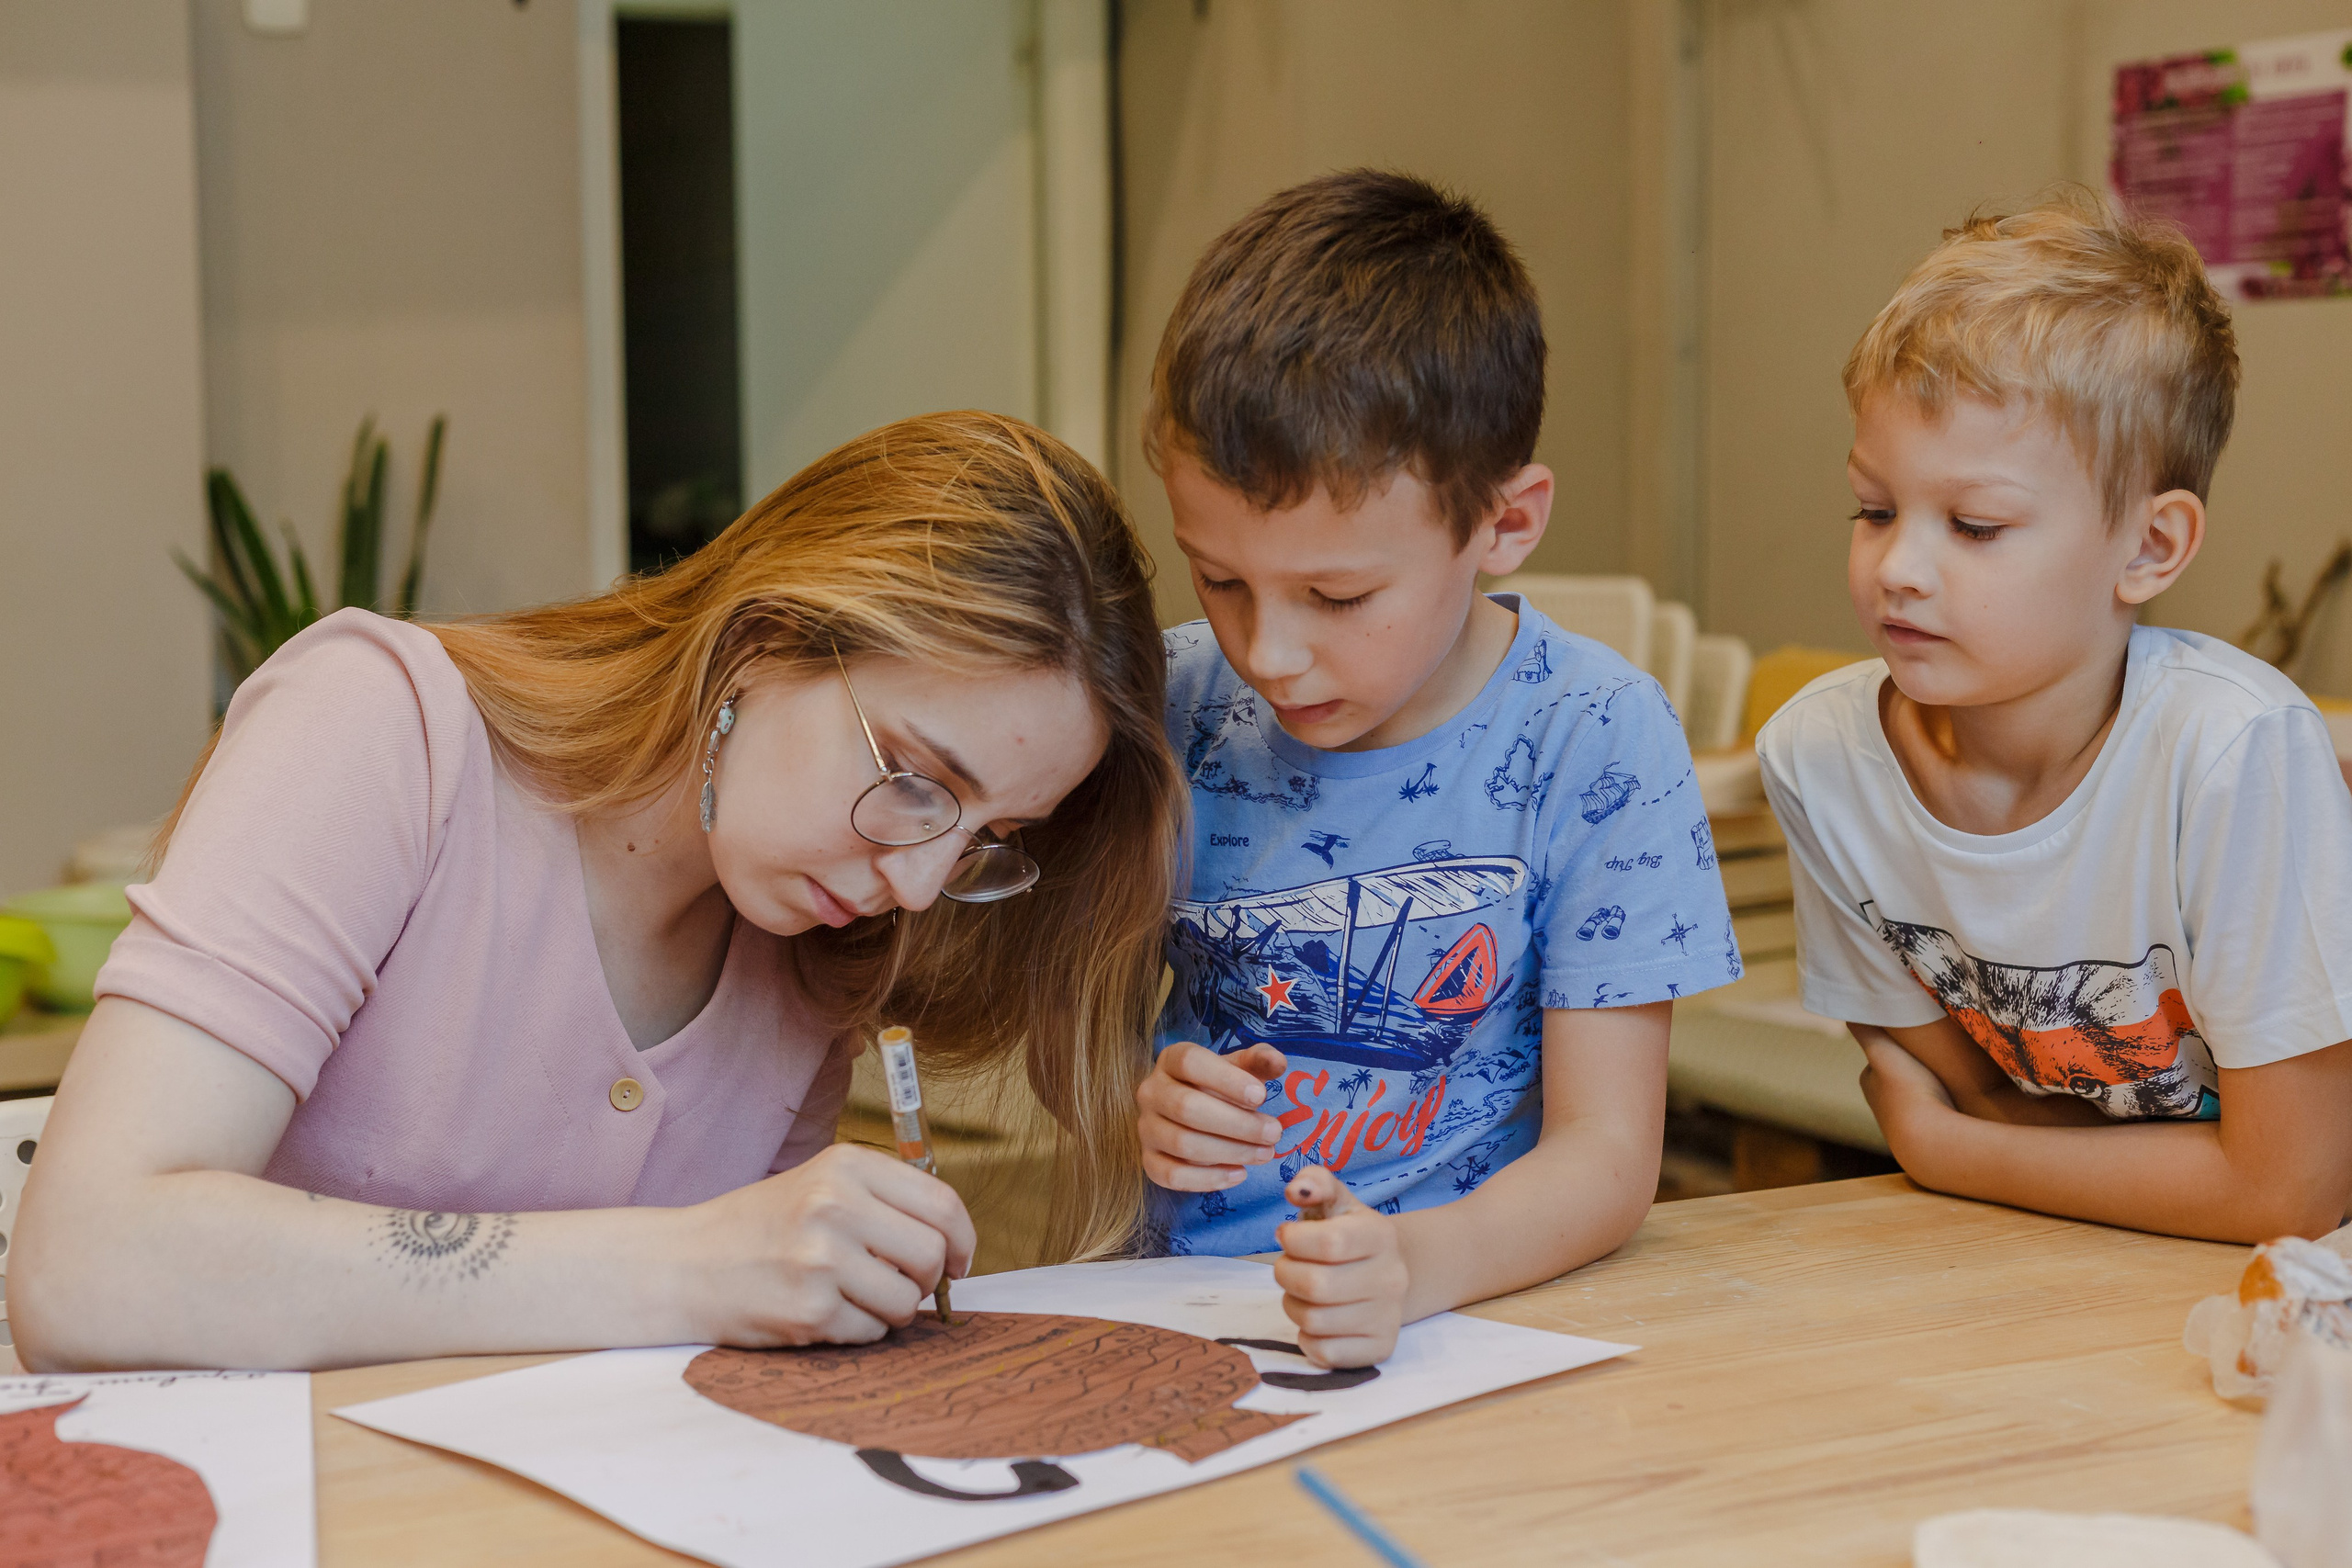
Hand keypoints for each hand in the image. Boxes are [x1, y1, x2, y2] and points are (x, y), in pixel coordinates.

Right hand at [687, 1143, 975, 1347]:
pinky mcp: (810, 1310)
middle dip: (927, 1279)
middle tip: (901, 1283)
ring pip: (907, 1301)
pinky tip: (824, 1312)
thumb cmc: (761, 1226)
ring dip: (891, 1309)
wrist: (685, 1265)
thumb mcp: (821, 1184)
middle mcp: (836, 1205)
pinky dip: (859, 1330)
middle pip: (932, 1255)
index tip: (958, 1261)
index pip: (941, 1204)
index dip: (963, 1240)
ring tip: (853, 1296)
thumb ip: (885, 1200)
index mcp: (846, 1165)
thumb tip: (955, 1242)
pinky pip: (872, 1332)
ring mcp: (822, 1259)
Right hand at [1138, 1041, 1286, 1190]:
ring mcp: (1146, 1128)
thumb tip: (1277, 1062)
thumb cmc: (1219, 1086)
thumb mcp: (1238, 1068)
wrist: (1191, 1113)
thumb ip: (1258, 1061)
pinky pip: (1172, 1175)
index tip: (1261, 1096)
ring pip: (1182, 1143)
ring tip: (1265, 1153)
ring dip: (1229, 1151)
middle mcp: (1151, 1092)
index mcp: (1171, 1060)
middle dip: (1237, 1123)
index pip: (1190, 1063)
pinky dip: (1208, 1179)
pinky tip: (1240, 1173)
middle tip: (1273, 1132)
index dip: (1226, 1080)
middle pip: (1186, 1107)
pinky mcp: (1148, 1160)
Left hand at [1272, 1167, 1406, 1368]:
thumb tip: (1295, 1189)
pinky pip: (1325, 1354)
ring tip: (1302, 1292)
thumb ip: (1314, 1182)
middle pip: (1316, 1286)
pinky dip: (1308, 1339)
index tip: (1287, 1236)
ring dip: (1293, 1305)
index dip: (1294, 1240)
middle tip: (1288, 1266)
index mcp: (1381, 1235)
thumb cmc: (1350, 1234)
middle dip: (1286, 1274)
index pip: (1328, 1243)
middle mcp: (1392, 1278)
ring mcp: (1388, 1317)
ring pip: (1314, 1322)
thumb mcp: (1336, 1201)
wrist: (1392, 1272)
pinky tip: (1316, 1320)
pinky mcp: (1380, 1349)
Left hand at [1857, 1028, 1955, 1157]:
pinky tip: (1962, 1096)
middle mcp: (1884, 1104)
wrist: (1932, 1139)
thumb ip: (1867, 1030)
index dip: (1896, 1042)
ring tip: (1954, 1071)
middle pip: (1900, 1074)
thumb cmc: (1907, 1091)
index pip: (1881, 1054)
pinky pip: (1939, 1110)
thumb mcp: (1883, 1051)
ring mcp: (1907, 1121)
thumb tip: (1850, 1006)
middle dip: (1915, 1063)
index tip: (1914, 1030)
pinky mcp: (1931, 1134)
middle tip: (1938, 1048)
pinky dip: (1947, 1101)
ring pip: (1920, 1093)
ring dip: (1934, 1082)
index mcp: (1870, 1083)